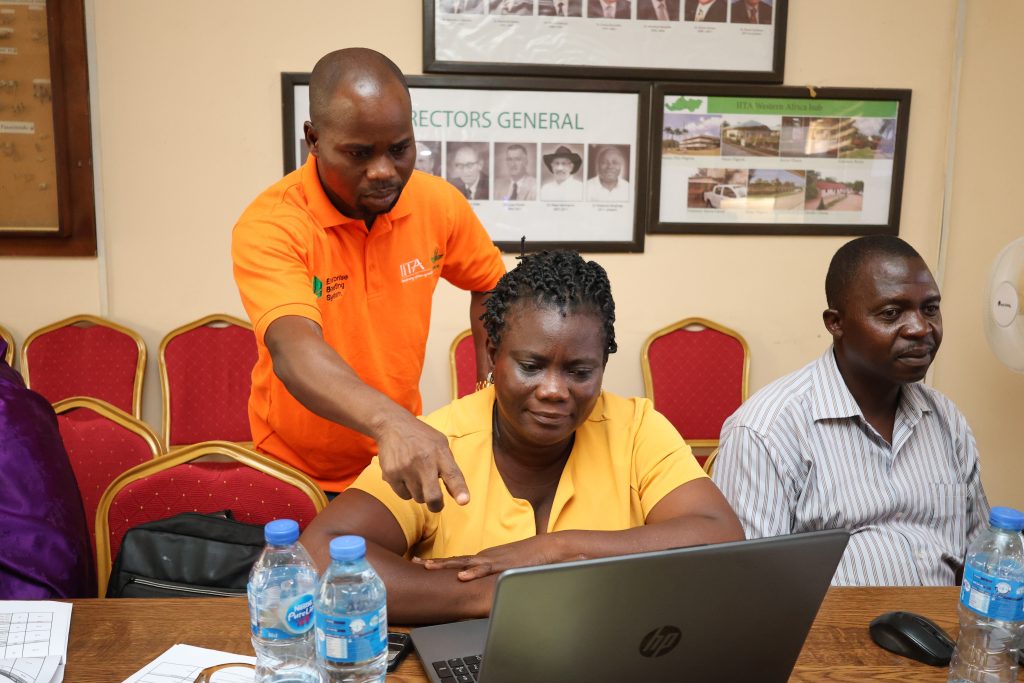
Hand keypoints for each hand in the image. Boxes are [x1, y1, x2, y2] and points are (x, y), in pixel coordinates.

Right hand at [374, 413, 468, 512]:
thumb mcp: (440, 444)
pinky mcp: (391, 474)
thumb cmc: (421, 437)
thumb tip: (457, 494)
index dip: (459, 490)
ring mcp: (406, 468)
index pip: (453, 474)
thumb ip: (449, 466)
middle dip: (436, 505)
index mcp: (440, 453)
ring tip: (417, 478)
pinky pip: (404, 495)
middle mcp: (423, 461)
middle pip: (433, 496)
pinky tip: (406, 477)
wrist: (392, 426)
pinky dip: (407, 491)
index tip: (464, 501)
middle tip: (436, 504)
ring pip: (418, 498)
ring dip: (420, 494)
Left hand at [418, 534, 578, 580]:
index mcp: (484, 558)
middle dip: (434, 562)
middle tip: (414, 563)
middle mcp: (484, 557)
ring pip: (464, 562)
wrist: (547, 549)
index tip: (421, 563)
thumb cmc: (528, 559)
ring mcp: (492, 559)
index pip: (457, 560)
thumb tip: (481, 586)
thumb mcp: (505, 568)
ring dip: (445, 565)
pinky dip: (473, 572)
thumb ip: (493, 575)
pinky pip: (485, 569)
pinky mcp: (503, 564)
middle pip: (454, 560)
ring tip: (428, 567)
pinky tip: (461, 576)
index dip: (439, 563)